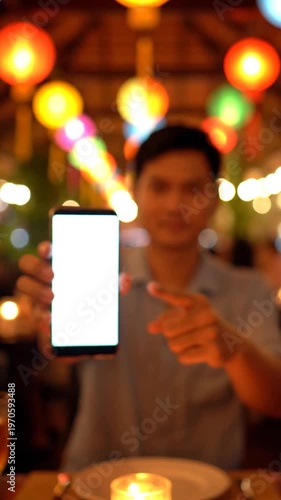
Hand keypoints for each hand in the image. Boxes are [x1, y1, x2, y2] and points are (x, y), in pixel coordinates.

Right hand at [16, 241, 131, 362]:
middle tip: (53, 276)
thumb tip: (124, 281)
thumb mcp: (106, 290)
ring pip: (23, 285)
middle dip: (37, 267)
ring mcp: (36, 295)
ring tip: (51, 297)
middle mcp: (42, 277)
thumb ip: (115, 283)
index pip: (46, 250)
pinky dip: (41, 318)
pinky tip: (50, 322)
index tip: (50, 249)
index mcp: (58, 264)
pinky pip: (32, 314)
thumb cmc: (93, 300)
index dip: (45, 247)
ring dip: (36, 290)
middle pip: (27, 263)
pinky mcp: (38, 317)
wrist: (86, 331)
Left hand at [146, 282, 240, 367]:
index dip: (163, 292)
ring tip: (193, 342)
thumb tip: (150, 328)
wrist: (232, 343)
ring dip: (178, 347)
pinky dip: (186, 356)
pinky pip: (183, 356)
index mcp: (199, 302)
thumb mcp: (187, 317)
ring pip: (174, 344)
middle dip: (170, 335)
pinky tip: (199, 351)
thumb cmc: (202, 326)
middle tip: (185, 334)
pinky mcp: (213, 350)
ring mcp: (211, 333)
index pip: (177, 296)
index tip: (149, 286)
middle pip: (167, 329)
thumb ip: (166, 319)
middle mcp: (206, 314)